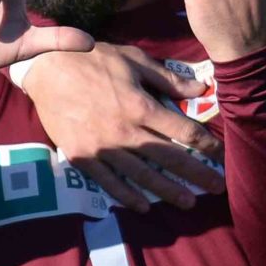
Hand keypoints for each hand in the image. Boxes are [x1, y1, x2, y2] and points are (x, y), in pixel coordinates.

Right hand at [22, 44, 225, 212]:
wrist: (46, 69)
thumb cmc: (93, 59)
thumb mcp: (133, 60)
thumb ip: (167, 78)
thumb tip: (199, 90)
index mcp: (141, 106)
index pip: (183, 131)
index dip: (206, 145)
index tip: (219, 154)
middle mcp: (125, 131)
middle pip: (169, 158)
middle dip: (197, 174)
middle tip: (218, 188)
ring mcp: (103, 148)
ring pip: (142, 176)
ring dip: (168, 191)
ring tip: (188, 202)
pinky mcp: (82, 157)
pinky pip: (109, 182)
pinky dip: (127, 196)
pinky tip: (143, 205)